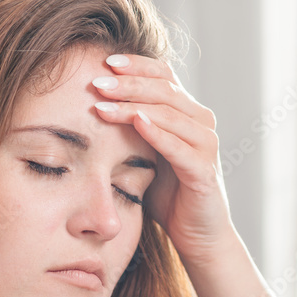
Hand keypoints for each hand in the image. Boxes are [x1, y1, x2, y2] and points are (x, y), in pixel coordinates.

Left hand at [92, 53, 234, 265]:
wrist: (196, 234)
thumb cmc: (167, 193)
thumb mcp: (144, 153)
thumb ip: (129, 127)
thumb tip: (89, 102)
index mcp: (187, 112)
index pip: (163, 74)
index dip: (136, 65)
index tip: (104, 61)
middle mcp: (201, 122)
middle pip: (165, 89)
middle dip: (128, 84)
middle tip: (96, 82)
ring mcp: (206, 146)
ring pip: (170, 114)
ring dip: (134, 106)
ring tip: (103, 105)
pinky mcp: (204, 171)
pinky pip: (179, 147)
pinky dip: (158, 133)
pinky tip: (136, 124)